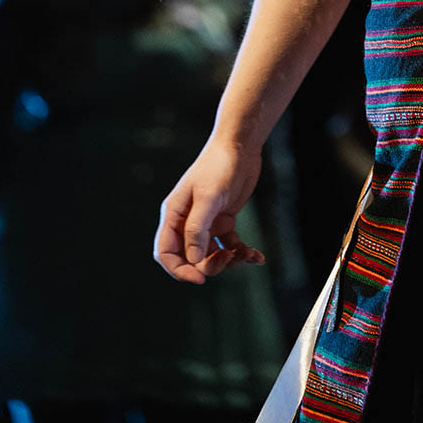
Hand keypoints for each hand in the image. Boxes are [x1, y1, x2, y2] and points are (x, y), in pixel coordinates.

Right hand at [153, 138, 266, 284]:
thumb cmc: (219, 165)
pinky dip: (242, 252)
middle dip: (210, 265)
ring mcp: (207, 222)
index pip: (166, 253)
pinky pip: (229, 245)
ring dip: (229, 261)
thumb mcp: (208, 197)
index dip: (179, 270)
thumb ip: (197, 229)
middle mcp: (187, 221)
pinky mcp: (224, 220)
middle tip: (229, 258)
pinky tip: (257, 256)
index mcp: (174, 215)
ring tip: (247, 255)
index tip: (199, 278)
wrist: (241, 145)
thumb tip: (193, 261)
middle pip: (191, 258)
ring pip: (212, 255)